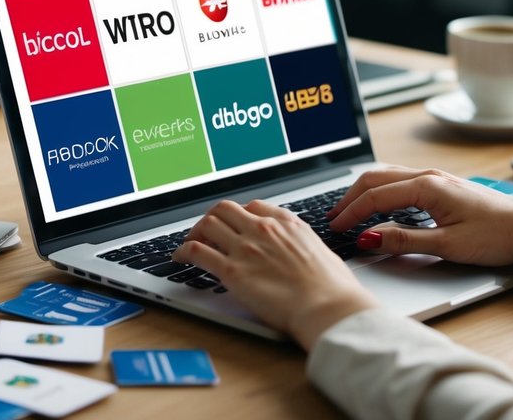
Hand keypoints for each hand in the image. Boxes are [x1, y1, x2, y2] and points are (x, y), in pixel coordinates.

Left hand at [172, 199, 377, 349]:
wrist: (329, 306)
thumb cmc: (333, 288)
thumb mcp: (321, 252)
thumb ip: (302, 246)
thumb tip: (298, 253)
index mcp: (286, 223)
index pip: (253, 207)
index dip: (239, 215)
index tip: (234, 225)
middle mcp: (263, 229)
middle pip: (225, 209)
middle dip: (212, 218)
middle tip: (206, 232)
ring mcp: (245, 248)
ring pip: (207, 223)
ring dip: (195, 231)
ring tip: (190, 244)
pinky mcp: (232, 271)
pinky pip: (197, 250)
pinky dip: (183, 250)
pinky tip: (180, 257)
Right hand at [327, 167, 512, 265]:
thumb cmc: (497, 235)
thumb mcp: (447, 245)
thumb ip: (404, 240)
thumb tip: (369, 238)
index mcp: (427, 187)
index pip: (375, 196)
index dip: (351, 213)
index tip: (336, 228)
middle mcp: (428, 176)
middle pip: (375, 178)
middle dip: (350, 197)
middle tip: (332, 217)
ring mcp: (435, 178)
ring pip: (387, 175)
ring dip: (364, 191)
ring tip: (348, 210)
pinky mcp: (441, 185)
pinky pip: (401, 180)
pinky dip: (381, 190)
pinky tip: (378, 204)